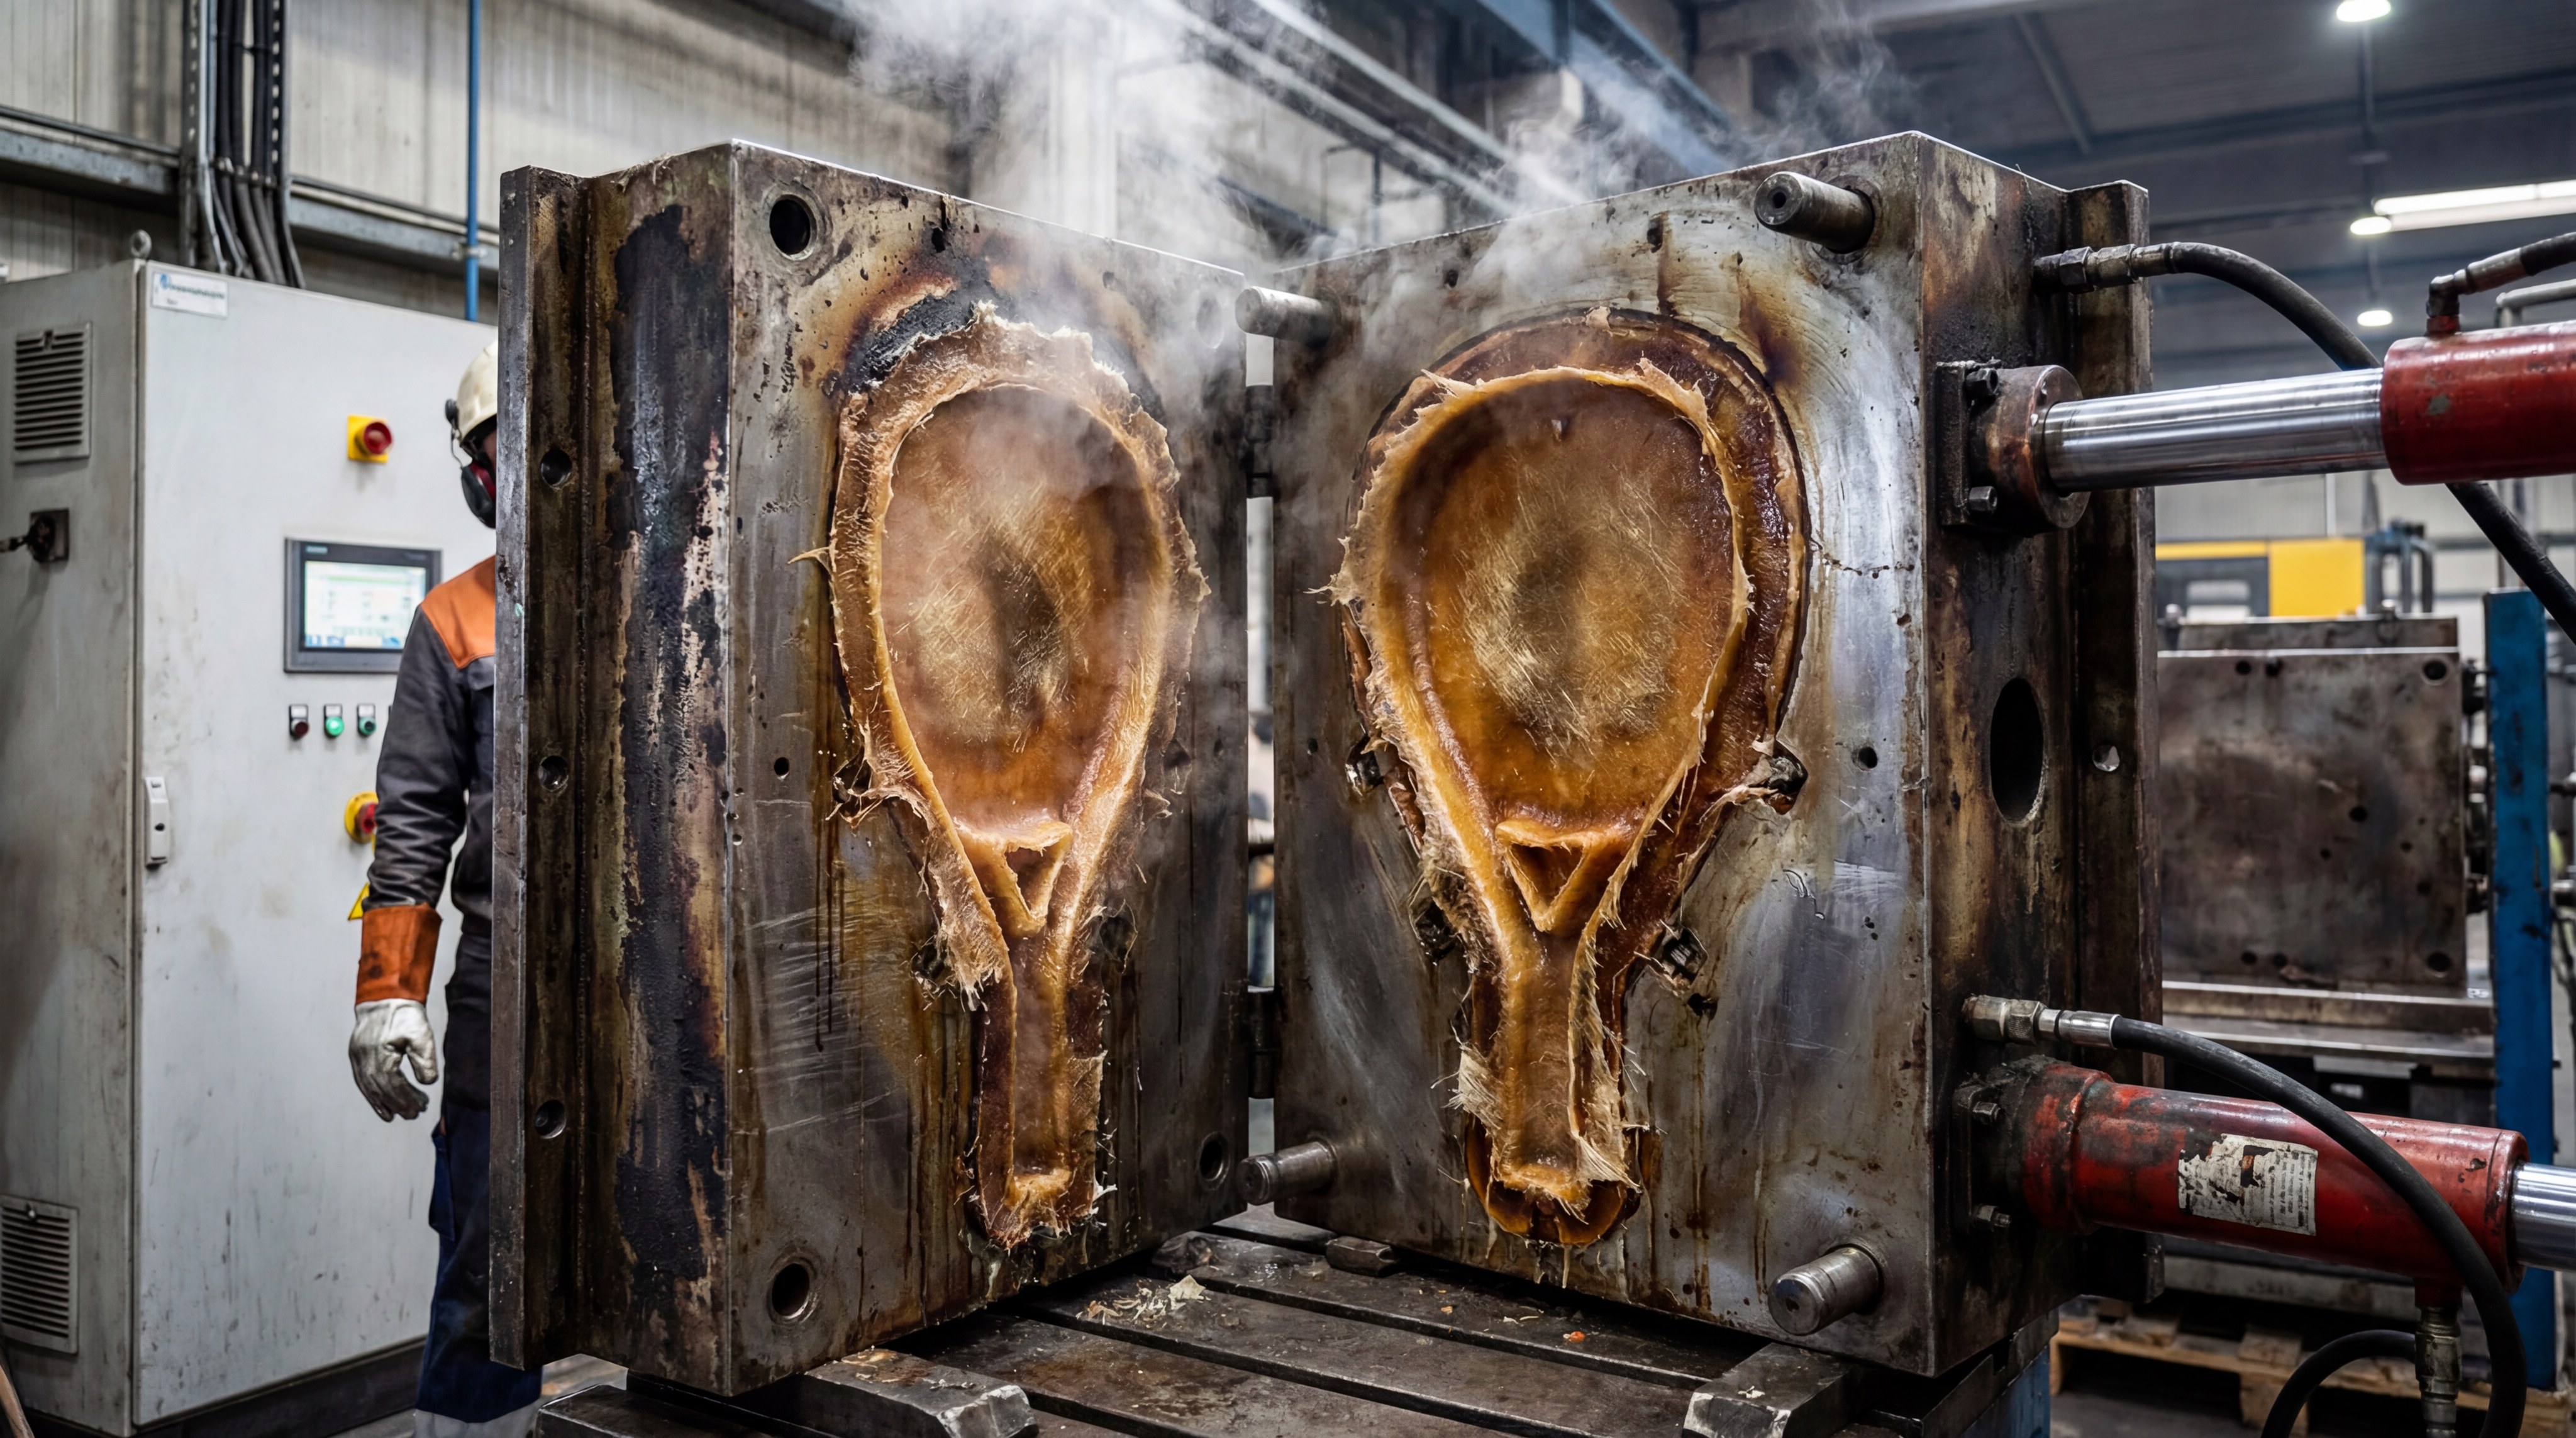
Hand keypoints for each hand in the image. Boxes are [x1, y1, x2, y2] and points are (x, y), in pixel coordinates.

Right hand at [349, 999, 438, 1120]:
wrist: (386, 997)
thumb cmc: (406, 1015)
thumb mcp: (421, 1035)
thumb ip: (424, 1060)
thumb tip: (428, 1083)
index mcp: (380, 1054)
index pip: (394, 1084)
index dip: (408, 1098)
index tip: (422, 1106)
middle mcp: (364, 1058)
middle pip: (381, 1089)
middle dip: (398, 1104)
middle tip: (415, 1113)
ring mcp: (357, 1058)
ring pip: (369, 1088)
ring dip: (384, 1104)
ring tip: (399, 1115)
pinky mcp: (355, 1056)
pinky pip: (362, 1082)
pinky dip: (372, 1096)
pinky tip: (382, 1107)